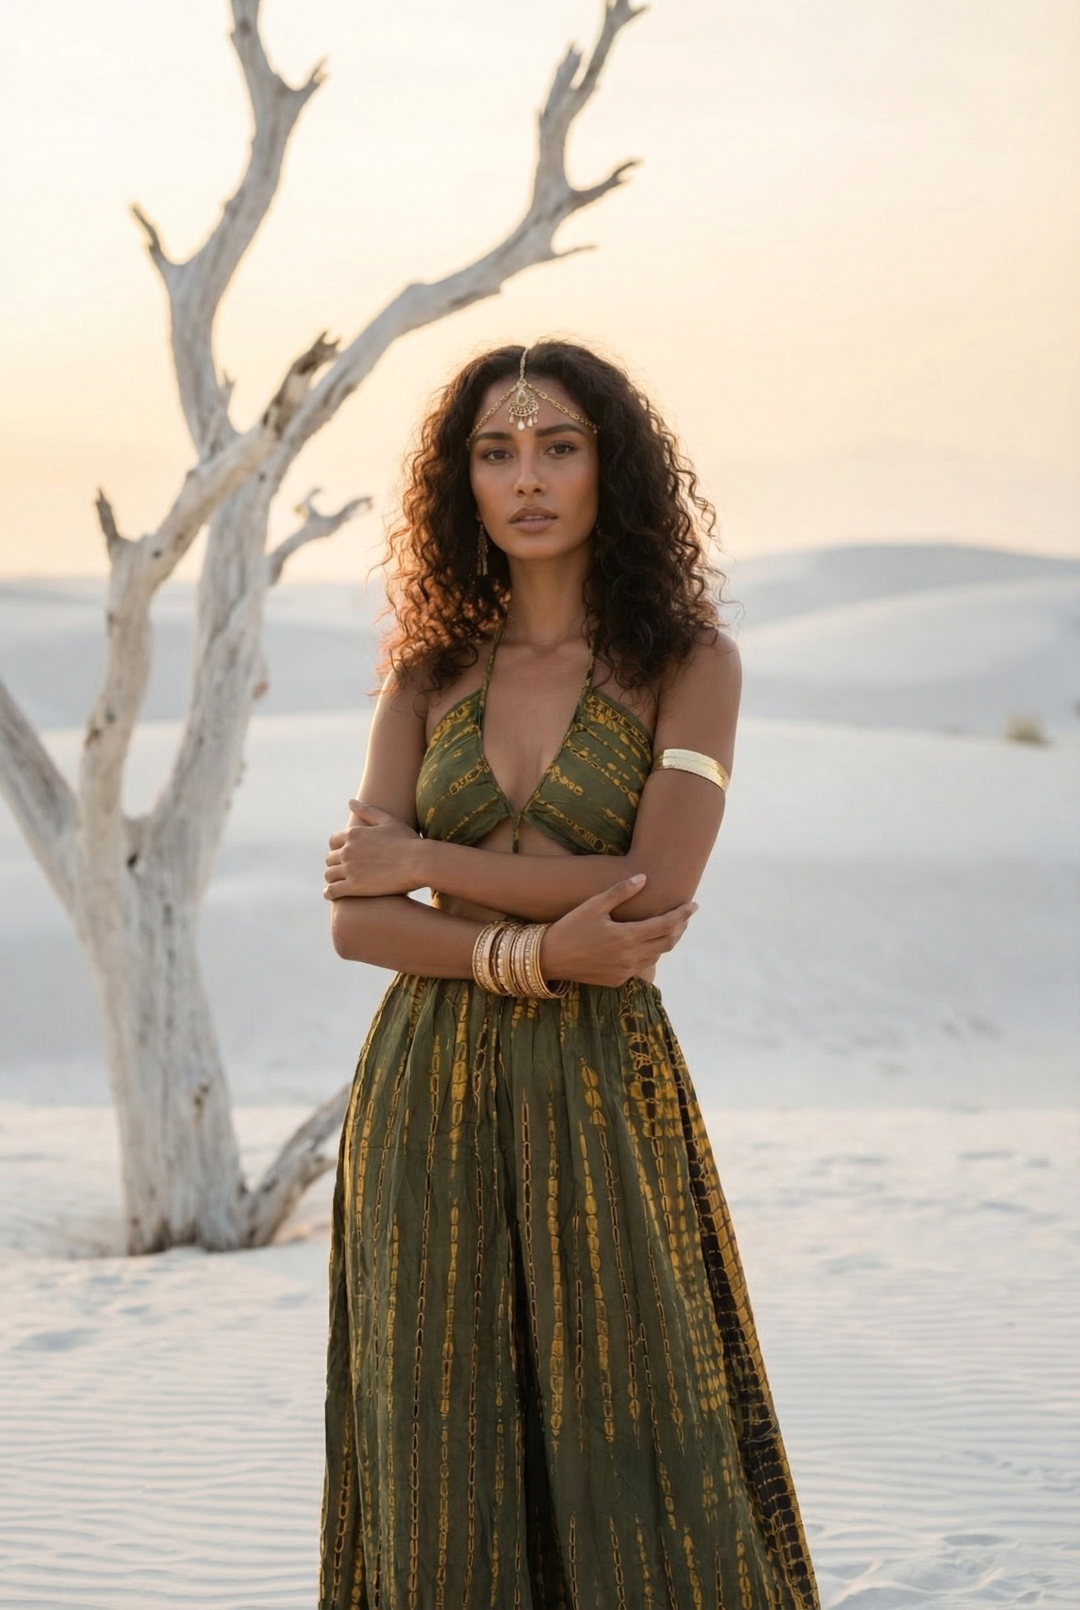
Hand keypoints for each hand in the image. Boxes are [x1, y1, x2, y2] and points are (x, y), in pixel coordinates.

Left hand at [323, 801, 423, 898]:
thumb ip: (368, 811)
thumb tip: (350, 802)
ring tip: (338, 883)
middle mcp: (348, 850)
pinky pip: (332, 891)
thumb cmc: (407, 840)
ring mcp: (349, 869)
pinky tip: (332, 895)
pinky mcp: (354, 887)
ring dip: (332, 878)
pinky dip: (329, 893)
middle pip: (330, 858)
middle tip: (343, 870)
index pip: (333, 841)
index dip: (337, 848)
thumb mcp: (388, 821)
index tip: (344, 854)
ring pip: (329, 875)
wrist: (418, 862)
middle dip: (335, 863)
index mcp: (354, 834)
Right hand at [540, 874, 696, 986]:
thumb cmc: (570, 926)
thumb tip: (644, 878)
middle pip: (667, 942)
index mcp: (627, 936)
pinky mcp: (617, 980)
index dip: (683, 914)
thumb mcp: (593, 905)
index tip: (694, 905)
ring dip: (667, 940)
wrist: (549, 958)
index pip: (666, 924)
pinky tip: (648, 943)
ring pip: (657, 955)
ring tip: (670, 926)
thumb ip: (620, 892)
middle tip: (685, 915)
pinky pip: (642, 966)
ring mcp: (625, 971)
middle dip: (680, 927)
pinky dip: (650, 953)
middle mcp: (630, 957)